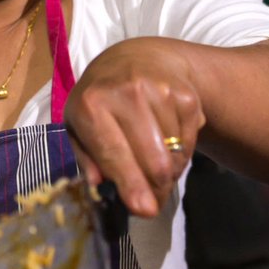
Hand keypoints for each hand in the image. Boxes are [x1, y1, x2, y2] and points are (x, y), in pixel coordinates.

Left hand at [65, 39, 205, 216]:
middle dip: (155, 188)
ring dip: (169, 171)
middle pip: (152, 159)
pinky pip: (189, 142)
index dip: (131, 184)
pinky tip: (167, 144)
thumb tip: (101, 186)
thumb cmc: (99, 100)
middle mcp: (126, 92)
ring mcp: (160, 90)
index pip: (114, 152)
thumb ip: (87, 158)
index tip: (144, 210)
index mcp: (91, 104)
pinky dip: (181, 153)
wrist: (137, 58)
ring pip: (174, 154)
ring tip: (155, 164)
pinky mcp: (185, 94)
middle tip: (153, 200)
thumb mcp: (79, 126)